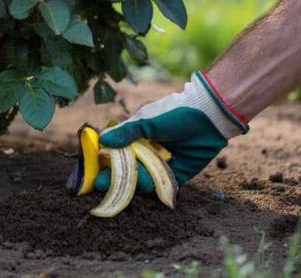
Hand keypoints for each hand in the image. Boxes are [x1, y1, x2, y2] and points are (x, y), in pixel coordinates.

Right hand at [94, 71, 247, 193]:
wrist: (210, 118)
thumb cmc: (176, 113)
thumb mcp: (149, 121)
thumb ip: (127, 133)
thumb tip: (102, 140)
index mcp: (136, 136)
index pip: (114, 151)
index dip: (103, 161)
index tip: (91, 171)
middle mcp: (146, 152)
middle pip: (126, 169)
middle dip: (113, 177)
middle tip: (100, 184)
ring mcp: (160, 164)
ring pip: (142, 178)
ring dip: (135, 181)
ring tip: (135, 180)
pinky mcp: (175, 174)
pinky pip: (161, 185)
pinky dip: (154, 187)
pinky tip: (149, 185)